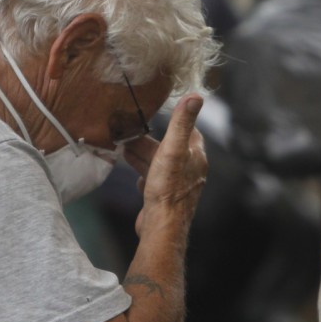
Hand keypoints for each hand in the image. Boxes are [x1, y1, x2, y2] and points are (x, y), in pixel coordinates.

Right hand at [122, 95, 207, 236]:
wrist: (161, 226)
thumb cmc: (168, 187)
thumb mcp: (173, 149)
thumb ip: (181, 123)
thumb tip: (196, 96)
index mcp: (196, 157)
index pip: (190, 132)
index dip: (177, 122)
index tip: (162, 113)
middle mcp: (191, 171)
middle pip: (170, 149)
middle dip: (151, 141)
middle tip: (130, 133)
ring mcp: (178, 187)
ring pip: (160, 165)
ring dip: (143, 157)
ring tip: (124, 149)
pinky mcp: (166, 200)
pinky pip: (155, 182)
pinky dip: (145, 175)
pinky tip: (136, 177)